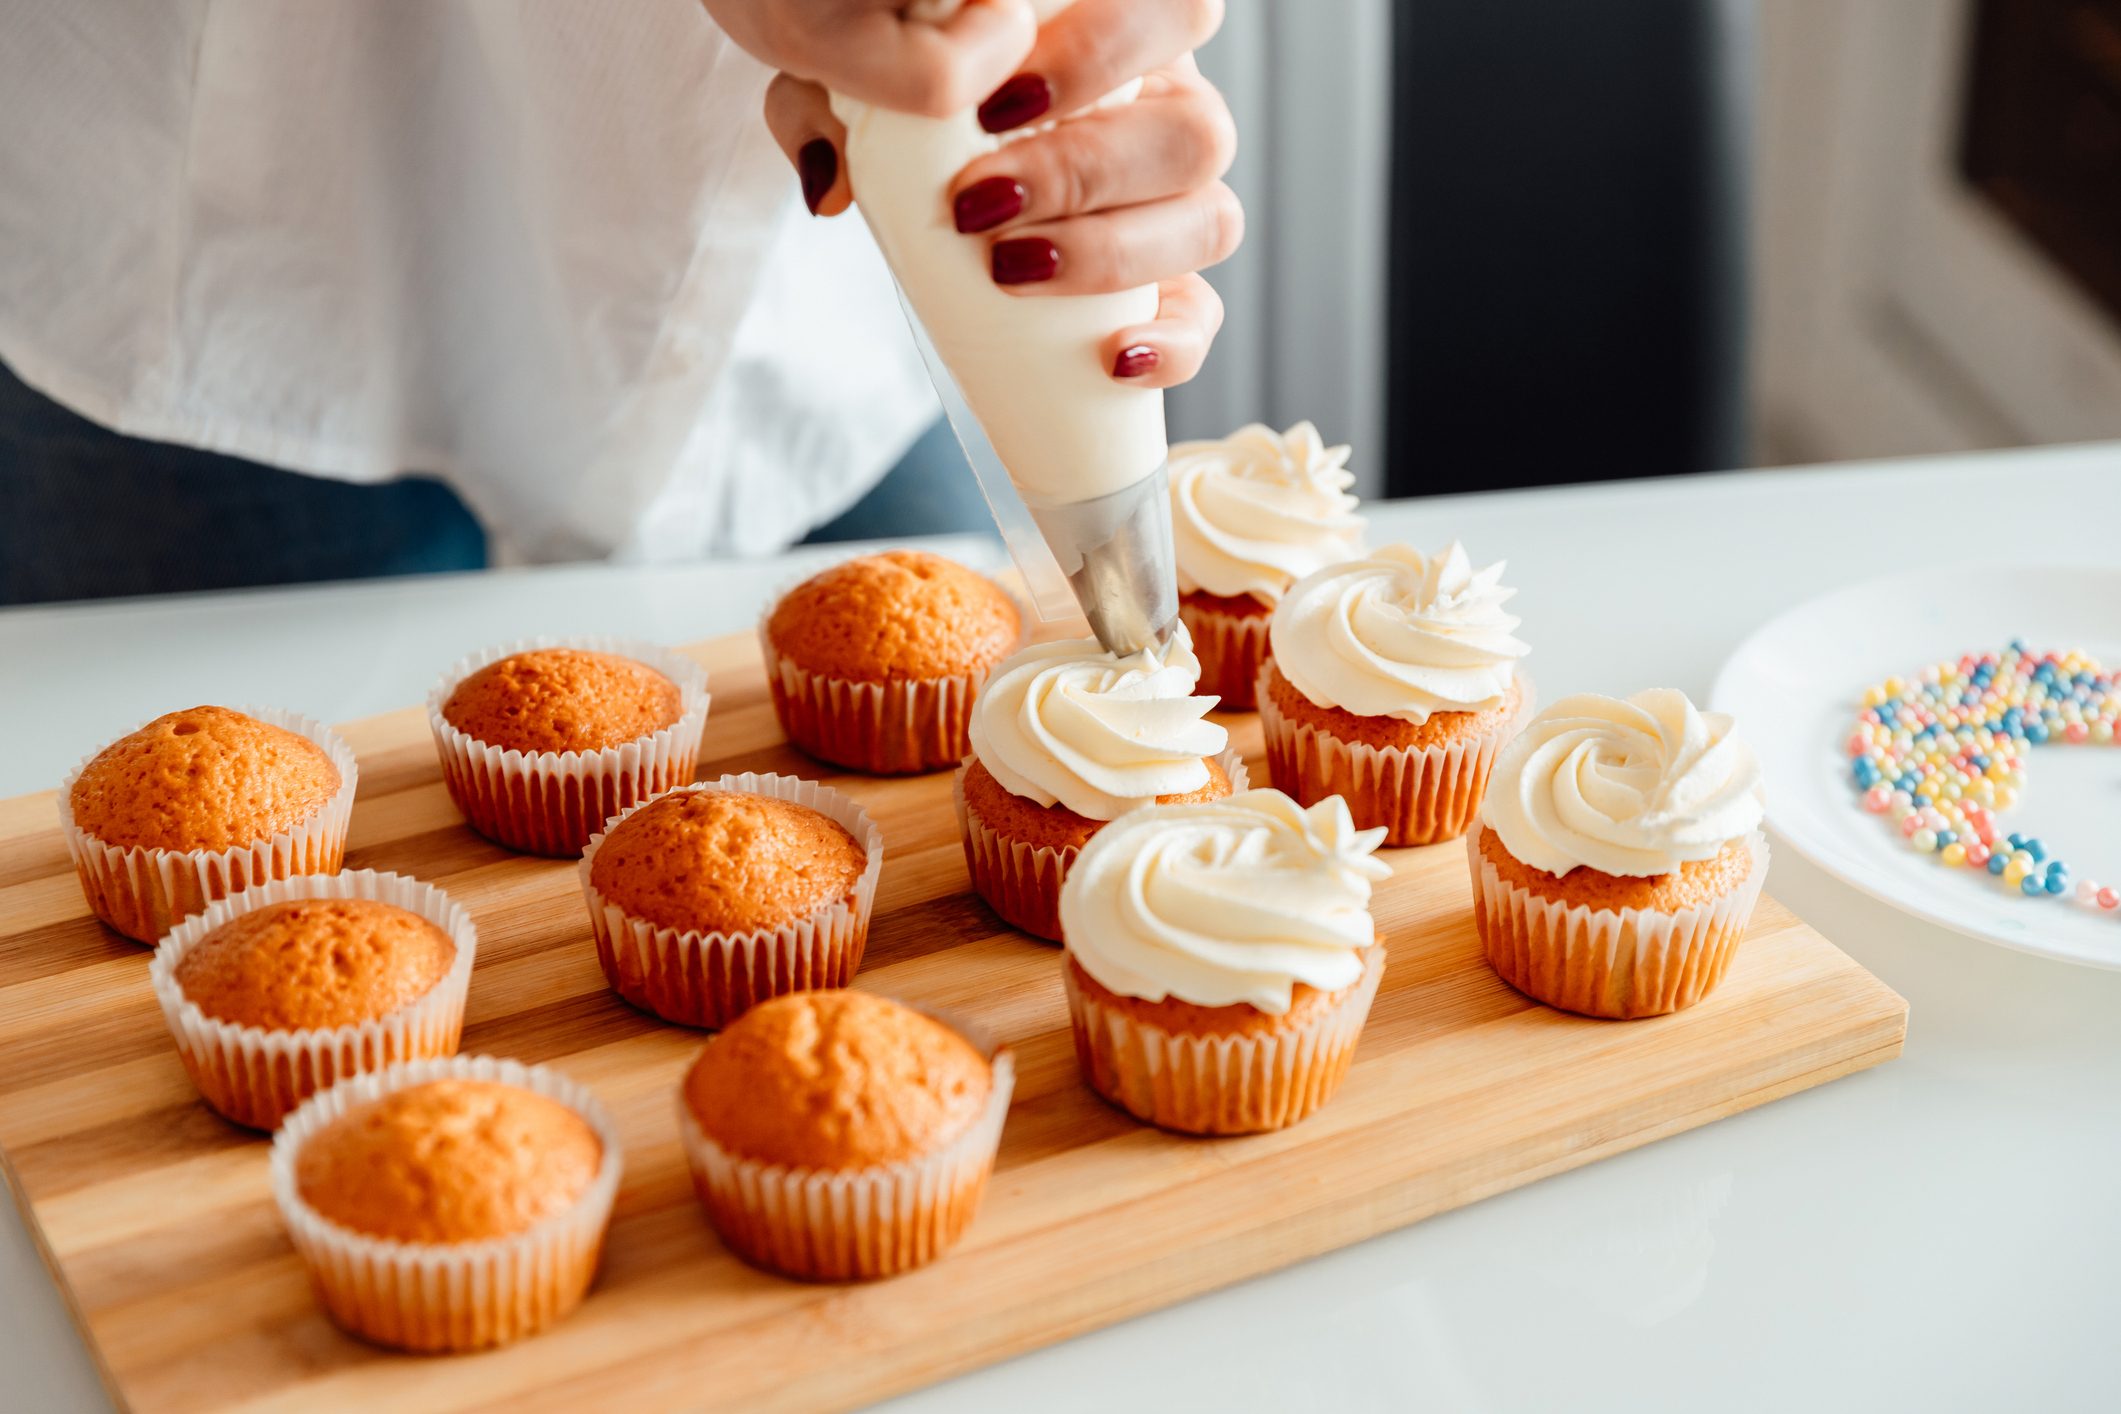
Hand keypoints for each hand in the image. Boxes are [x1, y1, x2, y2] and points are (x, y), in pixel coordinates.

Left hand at [751, 0, 1239, 389]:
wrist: (900, 159)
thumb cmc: (896, 96)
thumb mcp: (849, 83)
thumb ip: (830, 105)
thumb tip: (833, 183)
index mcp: (1117, 39)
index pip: (1172, 13)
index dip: (1102, 54)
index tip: (994, 106)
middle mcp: (1166, 113)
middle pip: (1199, 132)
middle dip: (1086, 172)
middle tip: (978, 204)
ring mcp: (1175, 204)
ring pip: (1211, 221)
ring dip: (1115, 254)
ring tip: (1009, 269)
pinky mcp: (1169, 290)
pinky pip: (1203, 317)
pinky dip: (1173, 343)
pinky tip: (1113, 359)